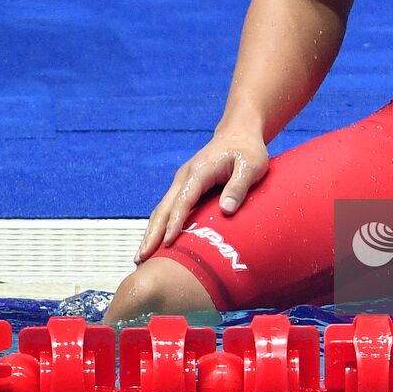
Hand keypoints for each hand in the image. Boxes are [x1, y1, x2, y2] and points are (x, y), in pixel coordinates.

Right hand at [134, 133, 268, 264]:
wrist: (239, 134)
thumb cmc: (247, 150)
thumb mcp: (252, 165)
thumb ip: (239, 186)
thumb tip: (226, 210)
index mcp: (199, 172)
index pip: (183, 201)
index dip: (175, 223)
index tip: (168, 243)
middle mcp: (184, 177)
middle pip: (164, 208)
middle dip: (152, 233)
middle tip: (141, 258)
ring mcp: (182, 182)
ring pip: (162, 210)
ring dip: (151, 232)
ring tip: (140, 258)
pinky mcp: (185, 187)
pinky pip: (169, 209)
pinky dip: (160, 226)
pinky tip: (156, 244)